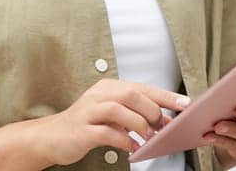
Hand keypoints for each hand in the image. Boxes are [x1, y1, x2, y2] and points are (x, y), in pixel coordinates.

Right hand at [33, 79, 188, 165]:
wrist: (50, 137)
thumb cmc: (85, 125)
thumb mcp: (111, 116)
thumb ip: (134, 114)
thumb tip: (163, 121)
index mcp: (108, 88)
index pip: (141, 87)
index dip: (164, 95)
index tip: (185, 103)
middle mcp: (98, 95)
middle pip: (131, 94)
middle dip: (152, 110)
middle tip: (162, 125)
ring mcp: (88, 112)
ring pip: (119, 109)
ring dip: (139, 124)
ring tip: (148, 138)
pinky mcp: (82, 130)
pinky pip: (107, 133)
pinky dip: (124, 140)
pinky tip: (131, 148)